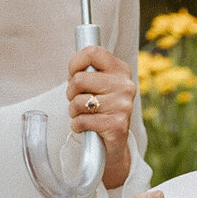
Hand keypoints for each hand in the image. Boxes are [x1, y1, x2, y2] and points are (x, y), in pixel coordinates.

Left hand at [68, 45, 135, 189]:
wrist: (113, 145)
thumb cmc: (101, 111)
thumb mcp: (99, 86)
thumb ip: (89, 72)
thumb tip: (74, 65)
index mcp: (121, 70)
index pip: (93, 52)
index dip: (75, 62)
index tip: (73, 74)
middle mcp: (125, 86)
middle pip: (79, 79)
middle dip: (70, 92)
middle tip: (78, 100)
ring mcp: (123, 105)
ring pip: (78, 102)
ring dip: (73, 111)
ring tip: (83, 115)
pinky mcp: (117, 125)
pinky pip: (82, 121)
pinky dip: (77, 126)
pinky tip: (86, 128)